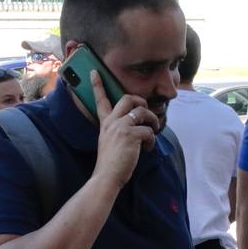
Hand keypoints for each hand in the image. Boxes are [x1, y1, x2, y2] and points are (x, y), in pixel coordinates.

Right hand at [90, 70, 156, 187]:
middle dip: (141, 101)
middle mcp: (112, 122)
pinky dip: (152, 140)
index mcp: (105, 123)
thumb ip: (118, 131)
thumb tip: (137, 128)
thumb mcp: (109, 141)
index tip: (94, 71)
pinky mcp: (131, 135)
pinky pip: (149, 130)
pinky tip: (148, 149)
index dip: (98, 85)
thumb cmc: (110, 163)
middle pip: (128, 98)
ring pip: (142, 112)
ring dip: (152, 120)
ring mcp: (121, 127)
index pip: (100, 100)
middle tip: (146, 110)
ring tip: (153, 131)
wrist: (106, 177)